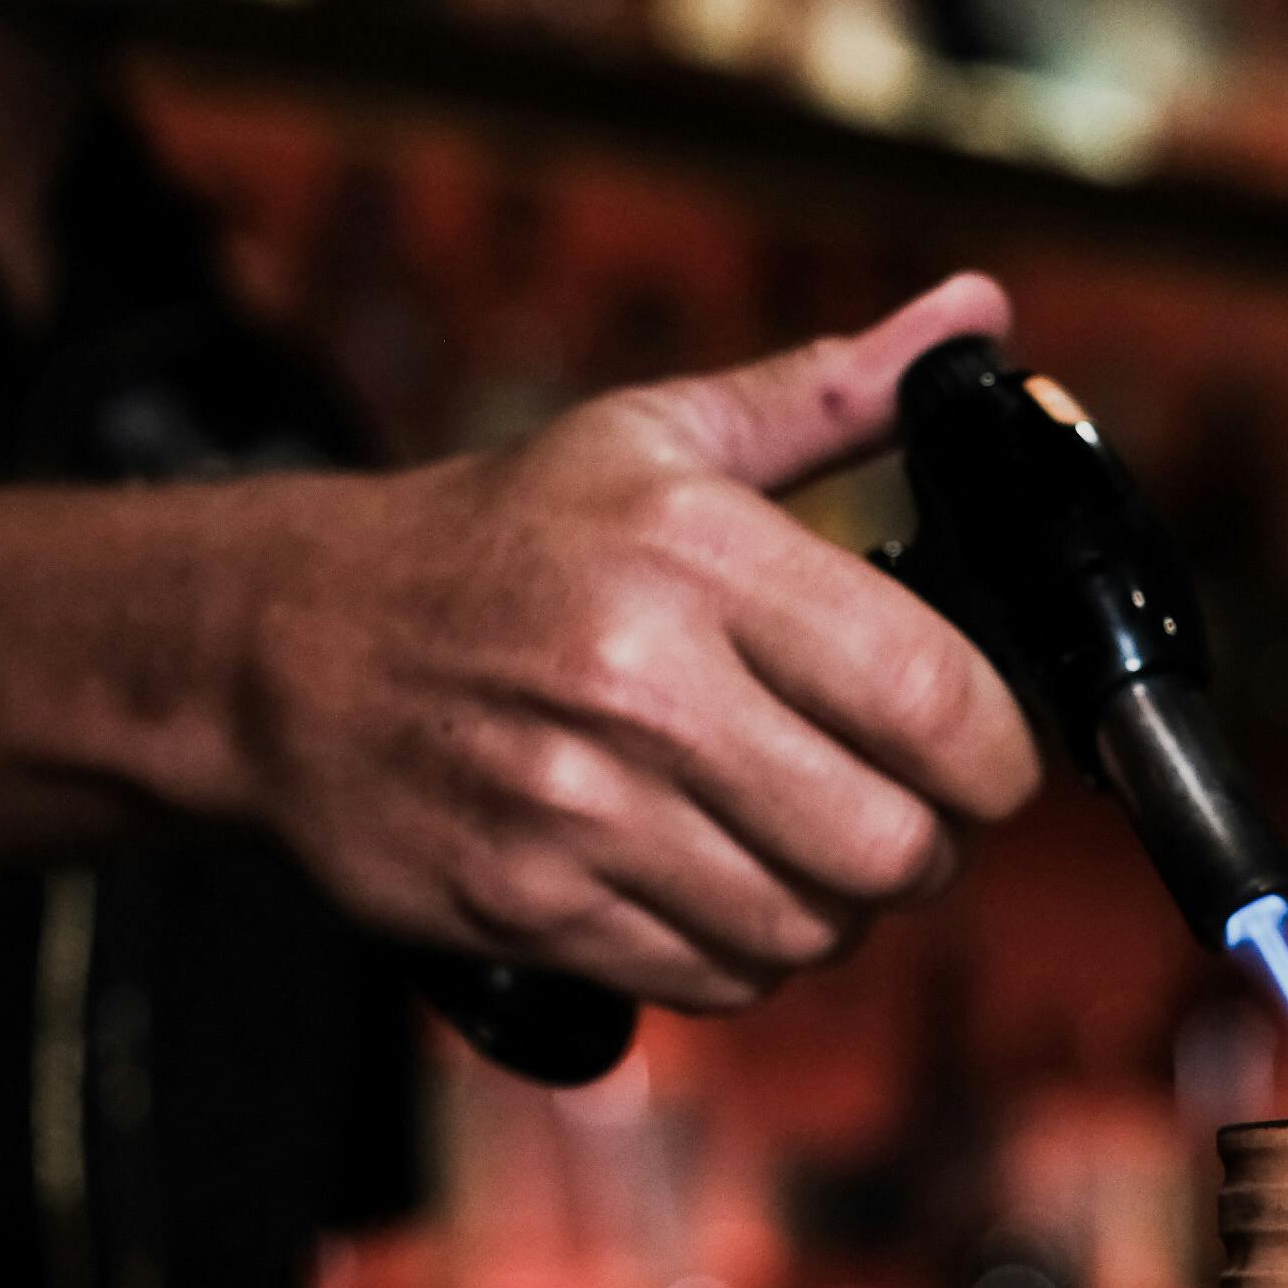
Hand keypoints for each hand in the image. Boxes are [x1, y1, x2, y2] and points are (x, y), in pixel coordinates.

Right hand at [241, 273, 1041, 1009]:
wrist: (284, 646)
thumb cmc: (498, 538)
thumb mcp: (652, 434)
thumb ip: (831, 392)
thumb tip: (978, 310)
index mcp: (691, 554)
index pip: (930, 697)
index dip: (1002, 755)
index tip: (993, 755)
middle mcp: (637, 686)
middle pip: (888, 845)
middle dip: (927, 844)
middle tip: (902, 809)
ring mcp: (576, 810)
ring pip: (808, 929)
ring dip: (837, 907)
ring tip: (804, 844)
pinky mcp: (529, 907)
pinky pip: (716, 977)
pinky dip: (748, 952)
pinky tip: (722, 884)